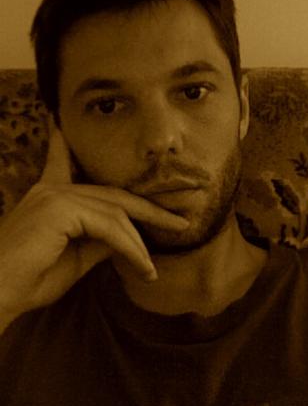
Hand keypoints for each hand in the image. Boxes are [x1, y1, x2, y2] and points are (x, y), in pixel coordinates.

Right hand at [0, 118, 187, 321]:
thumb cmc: (31, 280)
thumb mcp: (77, 258)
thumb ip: (101, 241)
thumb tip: (128, 236)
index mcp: (51, 197)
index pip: (63, 164)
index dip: (63, 145)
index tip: (58, 125)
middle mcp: (53, 190)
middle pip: (116, 196)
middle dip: (151, 210)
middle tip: (180, 221)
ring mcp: (56, 196)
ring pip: (116, 215)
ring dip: (139, 244)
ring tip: (152, 269)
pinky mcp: (60, 208)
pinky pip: (109, 227)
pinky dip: (130, 249)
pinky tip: (143, 268)